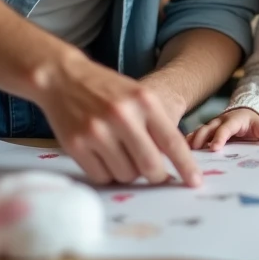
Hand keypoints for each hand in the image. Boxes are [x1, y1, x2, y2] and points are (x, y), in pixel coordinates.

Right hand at [33, 52, 200, 186]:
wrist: (63, 77)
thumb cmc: (108, 90)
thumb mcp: (139, 96)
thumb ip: (156, 124)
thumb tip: (174, 163)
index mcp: (144, 101)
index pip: (172, 142)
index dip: (186, 166)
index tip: (195, 182)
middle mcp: (122, 116)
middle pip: (150, 166)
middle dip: (156, 175)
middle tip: (153, 172)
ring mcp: (97, 131)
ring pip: (126, 175)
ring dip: (129, 172)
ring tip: (121, 153)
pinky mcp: (76, 145)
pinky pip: (102, 177)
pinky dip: (107, 173)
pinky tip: (103, 156)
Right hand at [186, 107, 258, 150]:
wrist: (242, 113)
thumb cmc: (250, 123)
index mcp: (232, 121)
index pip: (225, 129)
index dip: (219, 138)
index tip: (214, 148)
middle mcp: (218, 122)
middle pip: (207, 129)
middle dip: (200, 140)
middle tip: (193, 152)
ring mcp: (210, 126)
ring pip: (198, 132)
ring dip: (191, 142)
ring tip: (183, 153)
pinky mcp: (204, 131)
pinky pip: (194, 135)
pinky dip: (187, 142)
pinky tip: (179, 152)